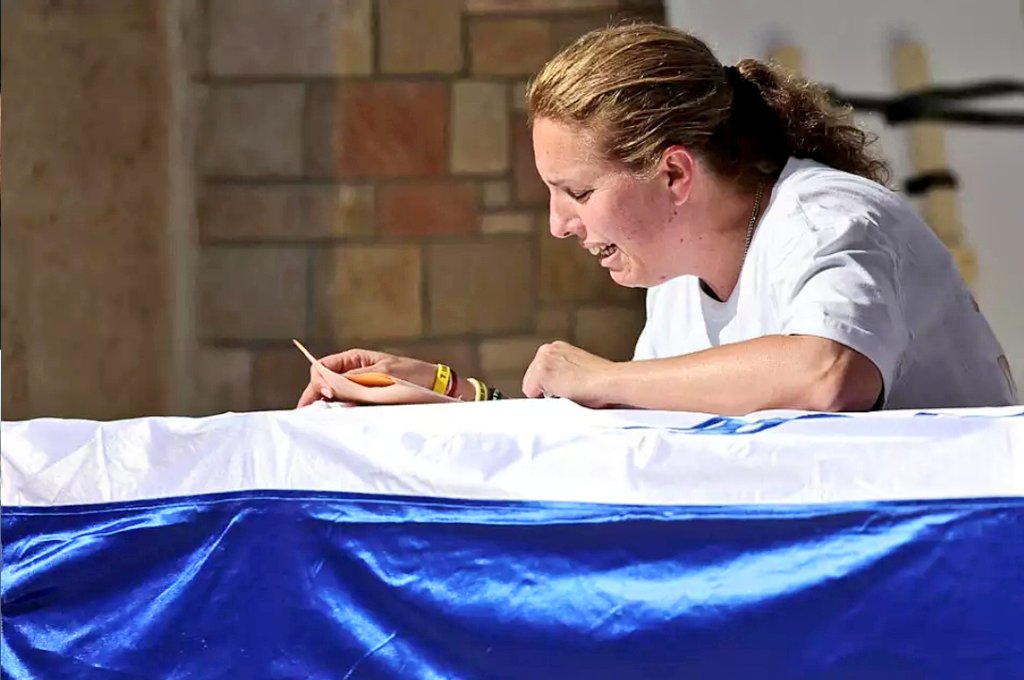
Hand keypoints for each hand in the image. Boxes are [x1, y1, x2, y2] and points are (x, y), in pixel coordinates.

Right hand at [296, 348, 437, 407]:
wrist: (433, 385)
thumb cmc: (412, 374)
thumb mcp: (383, 373)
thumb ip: (356, 379)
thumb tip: (331, 386)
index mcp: (354, 359)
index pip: (323, 367)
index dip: (319, 381)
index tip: (327, 395)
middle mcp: (353, 372)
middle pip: (324, 383)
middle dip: (316, 397)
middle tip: (310, 415)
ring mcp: (358, 386)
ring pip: (334, 396)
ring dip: (327, 406)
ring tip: (322, 419)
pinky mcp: (366, 399)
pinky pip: (348, 404)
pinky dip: (341, 411)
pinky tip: (338, 419)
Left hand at [521, 341, 616, 407]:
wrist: (610, 381)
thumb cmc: (603, 381)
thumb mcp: (578, 371)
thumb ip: (564, 375)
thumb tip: (559, 389)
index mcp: (557, 348)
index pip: (539, 373)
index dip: (551, 386)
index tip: (565, 389)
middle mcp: (547, 350)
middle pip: (531, 379)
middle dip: (546, 390)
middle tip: (569, 392)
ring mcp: (543, 360)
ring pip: (530, 387)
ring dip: (546, 394)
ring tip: (569, 393)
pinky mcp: (542, 372)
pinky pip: (530, 394)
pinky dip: (544, 401)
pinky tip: (564, 395)